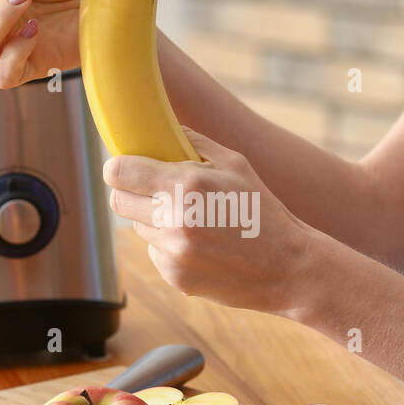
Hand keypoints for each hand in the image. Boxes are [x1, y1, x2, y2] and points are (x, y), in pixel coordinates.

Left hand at [103, 129, 319, 314]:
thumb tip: (156, 128)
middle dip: (131, 192)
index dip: (117, 167)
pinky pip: (154, 252)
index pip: (119, 173)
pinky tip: (200, 244)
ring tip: (191, 219)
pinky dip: (168, 245)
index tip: (124, 166)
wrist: (286, 267)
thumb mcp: (234, 163)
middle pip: (118, 201)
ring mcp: (173, 252)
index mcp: (186, 185)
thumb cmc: (261, 209)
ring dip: (154, 219)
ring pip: (139, 227)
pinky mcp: (174, 276)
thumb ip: (190, 141)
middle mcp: (174, 220)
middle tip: (154, 189)